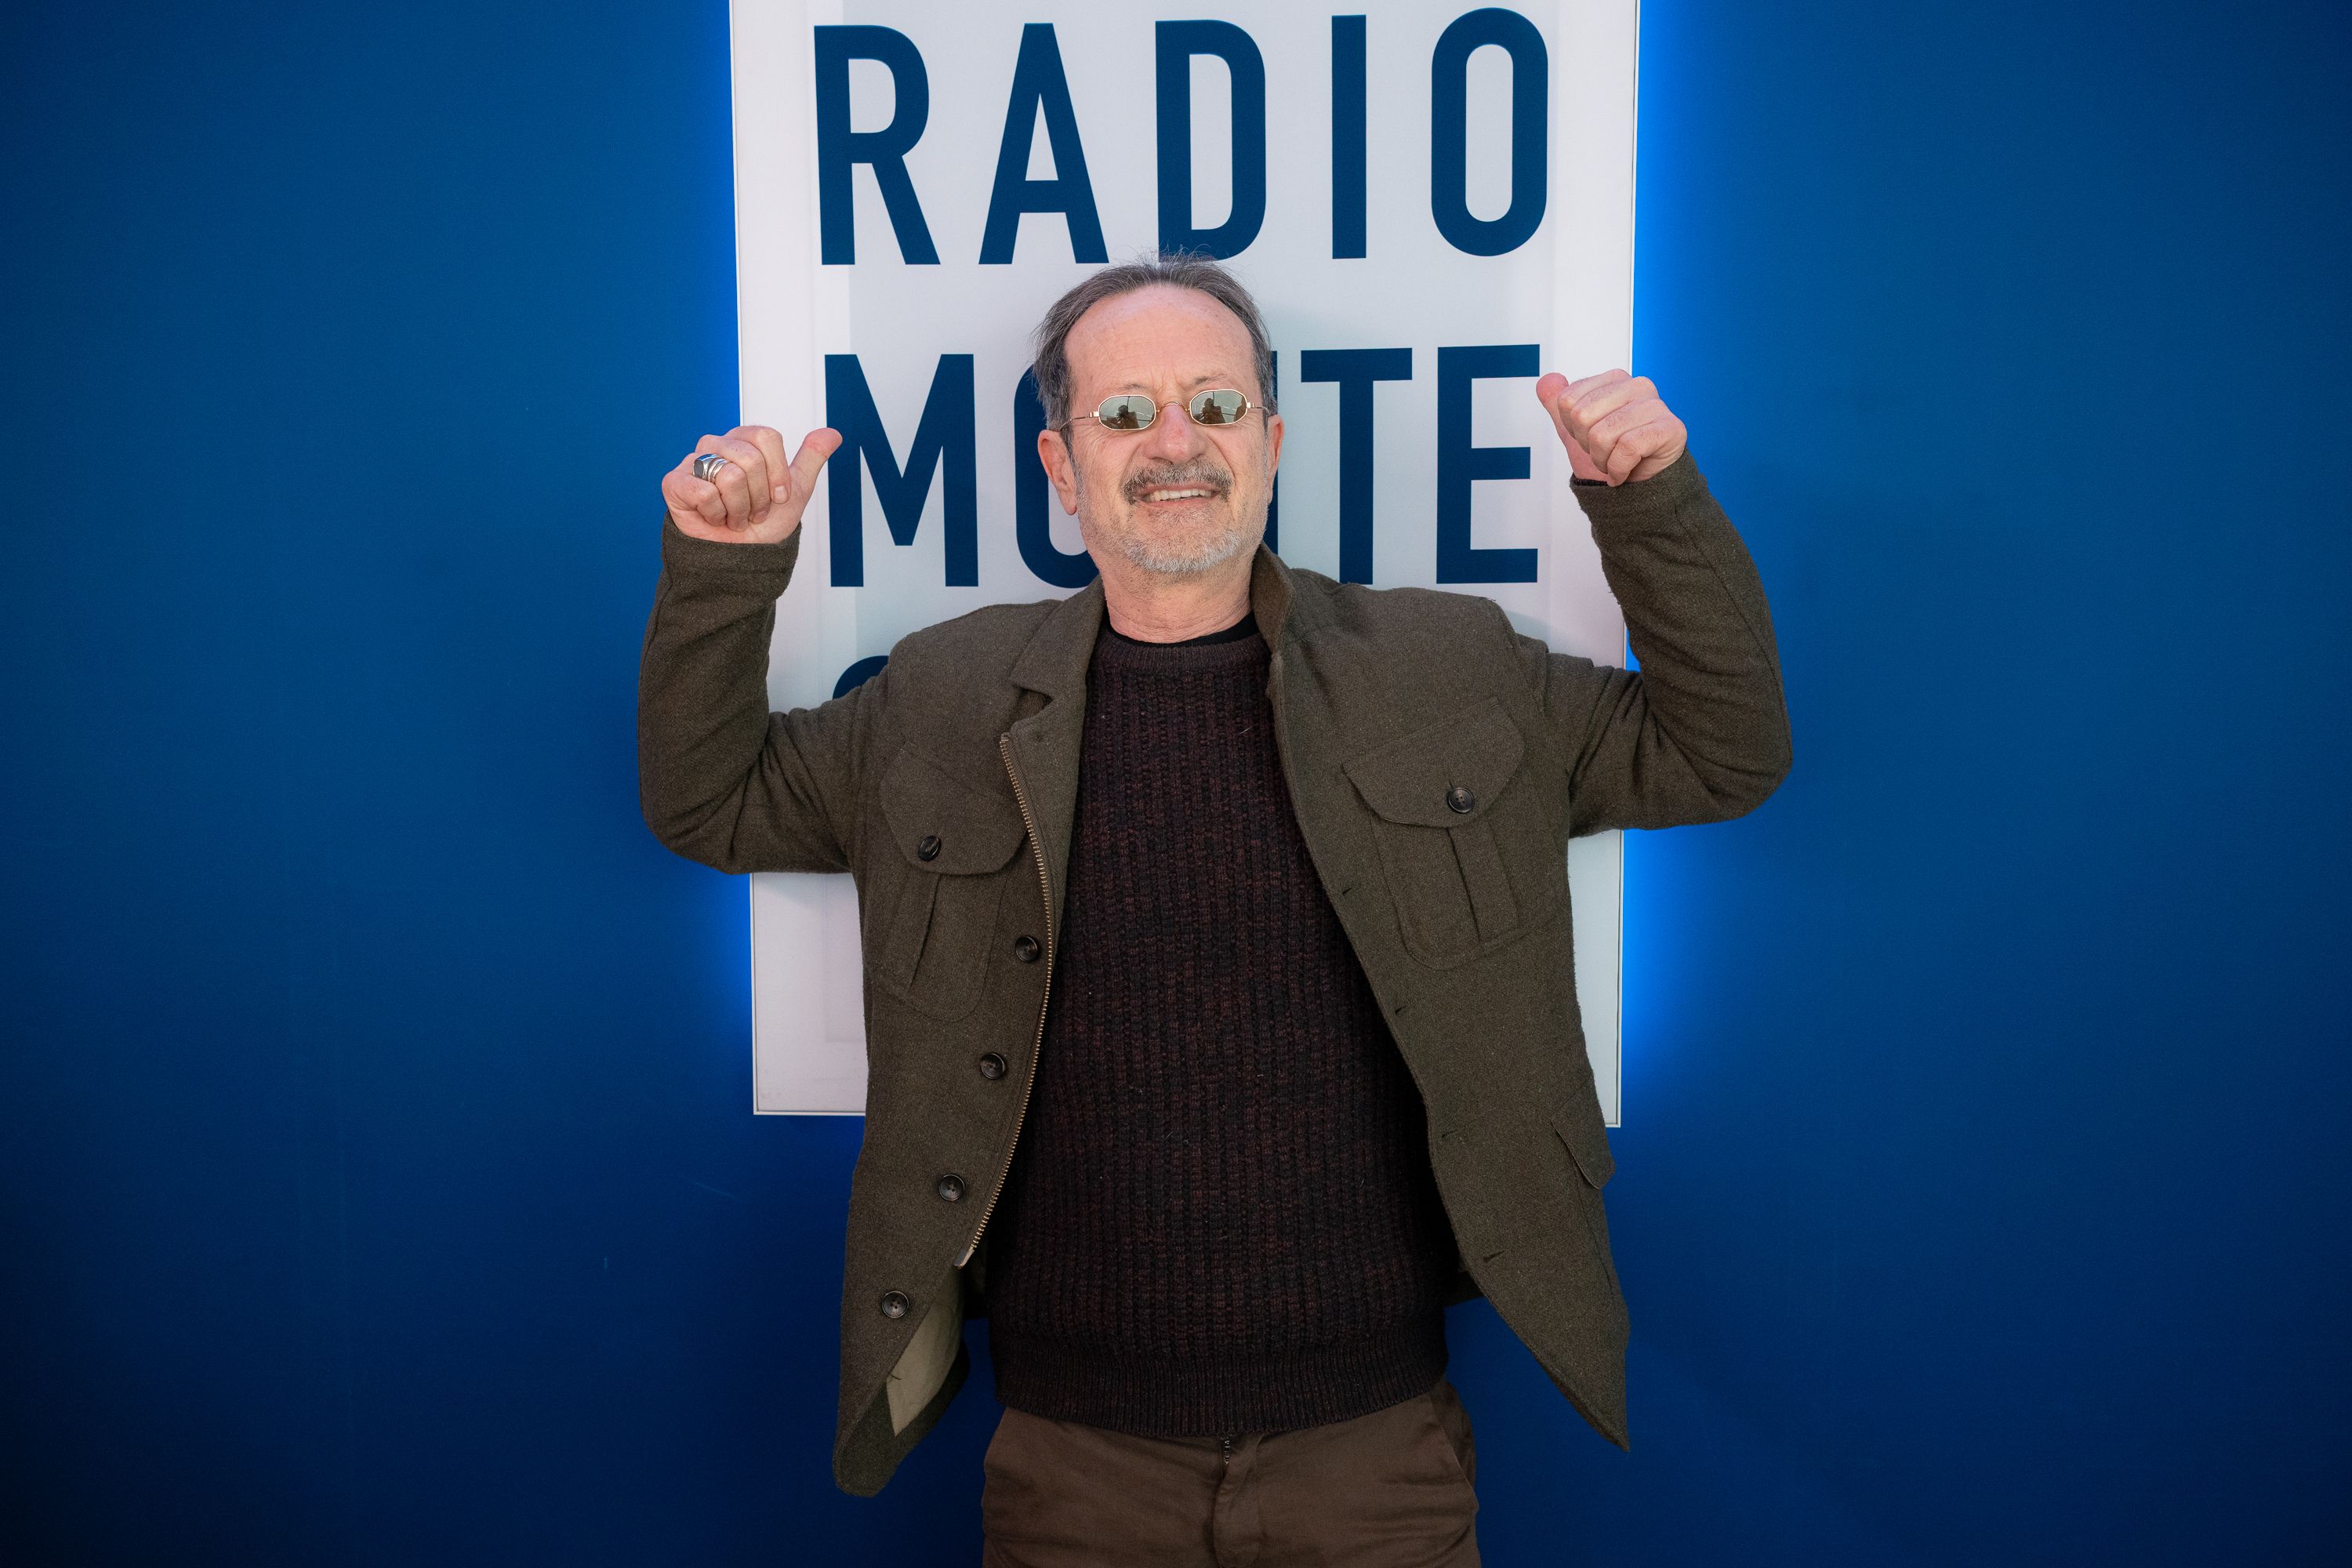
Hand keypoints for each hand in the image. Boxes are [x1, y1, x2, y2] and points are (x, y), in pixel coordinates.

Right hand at [662, 425, 841, 544]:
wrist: (740, 558)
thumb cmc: (762, 524)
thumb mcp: (795, 491)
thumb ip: (811, 458)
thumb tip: (832, 433)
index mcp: (743, 441)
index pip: (766, 437)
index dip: (778, 472)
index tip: (778, 496)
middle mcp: (716, 445)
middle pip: (750, 459)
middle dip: (759, 496)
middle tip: (752, 511)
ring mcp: (692, 462)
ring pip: (729, 476)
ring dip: (740, 509)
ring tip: (734, 516)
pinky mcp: (674, 483)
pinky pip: (705, 493)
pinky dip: (717, 515)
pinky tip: (714, 519)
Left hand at [1535, 371, 1686, 485]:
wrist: (1639, 487)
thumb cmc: (1613, 454)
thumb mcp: (1575, 429)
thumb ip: (1557, 403)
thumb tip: (1547, 381)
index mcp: (1614, 379)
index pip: (1567, 401)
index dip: (1572, 429)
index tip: (1591, 438)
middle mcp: (1637, 386)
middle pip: (1582, 416)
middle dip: (1587, 446)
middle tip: (1606, 452)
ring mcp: (1656, 405)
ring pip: (1603, 435)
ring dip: (1603, 461)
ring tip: (1616, 462)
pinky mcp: (1669, 428)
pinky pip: (1627, 449)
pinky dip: (1619, 469)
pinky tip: (1625, 472)